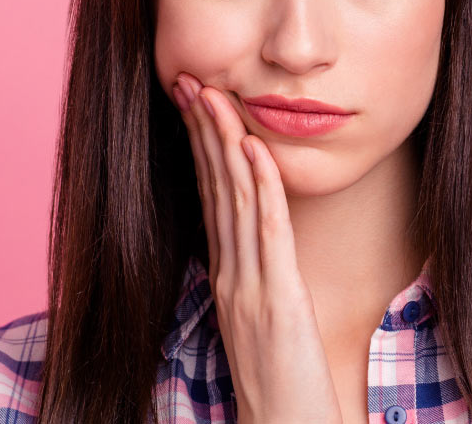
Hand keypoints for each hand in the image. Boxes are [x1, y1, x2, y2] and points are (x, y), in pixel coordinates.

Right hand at [170, 72, 342, 423]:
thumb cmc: (281, 389)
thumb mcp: (263, 327)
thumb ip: (257, 285)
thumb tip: (256, 251)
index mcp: (226, 280)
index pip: (210, 200)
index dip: (199, 149)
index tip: (193, 105)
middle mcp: (230, 278)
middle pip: (213, 191)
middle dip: (201, 132)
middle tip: (190, 82)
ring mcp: (249, 289)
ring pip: (234, 202)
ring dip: (224, 144)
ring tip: (215, 97)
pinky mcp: (277, 302)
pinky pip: (267, 235)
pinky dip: (261, 188)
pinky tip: (256, 150)